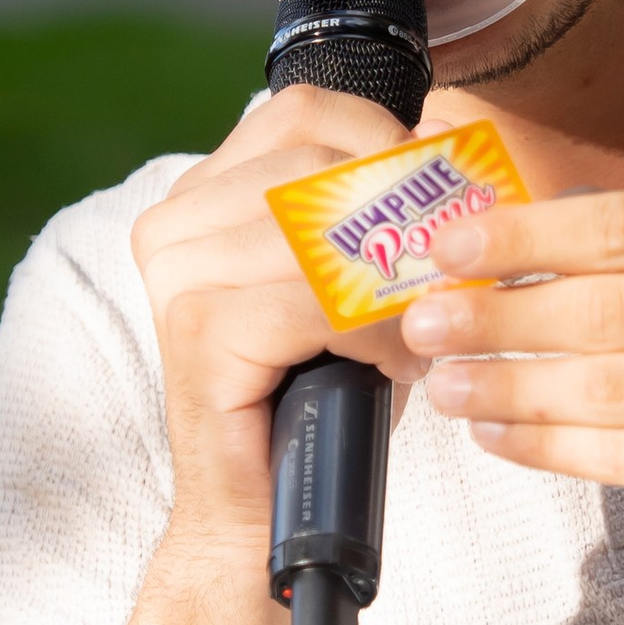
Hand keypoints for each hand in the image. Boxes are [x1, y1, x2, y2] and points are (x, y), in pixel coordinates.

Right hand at [133, 86, 418, 547]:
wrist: (260, 512)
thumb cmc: (318, 394)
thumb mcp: (354, 282)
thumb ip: (383, 211)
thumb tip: (448, 147)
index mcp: (202, 194)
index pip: (306, 111)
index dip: (387, 142)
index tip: (437, 198)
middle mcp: (174, 222)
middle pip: (319, 163)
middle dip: (402, 215)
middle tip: (443, 278)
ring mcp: (176, 273)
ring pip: (325, 235)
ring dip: (396, 288)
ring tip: (415, 337)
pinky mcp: (197, 329)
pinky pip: (320, 302)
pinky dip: (378, 334)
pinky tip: (391, 368)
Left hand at [402, 182, 623, 556]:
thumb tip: (500, 235)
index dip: (525, 237)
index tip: (447, 248)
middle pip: (609, 310)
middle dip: (500, 318)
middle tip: (425, 325)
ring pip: (611, 389)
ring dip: (511, 388)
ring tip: (447, 386)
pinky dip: (551, 447)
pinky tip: (500, 435)